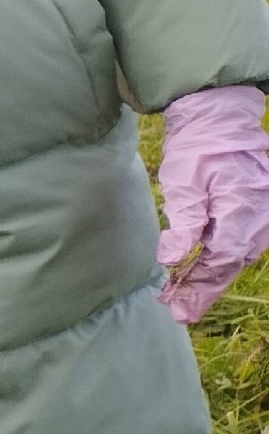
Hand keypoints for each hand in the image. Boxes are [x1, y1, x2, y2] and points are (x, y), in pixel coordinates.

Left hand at [157, 85, 268, 322]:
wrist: (218, 118)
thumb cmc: (198, 146)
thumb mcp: (184, 181)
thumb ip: (184, 221)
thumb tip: (173, 258)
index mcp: (243, 209)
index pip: (222, 258)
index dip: (199, 285)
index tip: (177, 307)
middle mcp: (259, 216)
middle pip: (231, 263)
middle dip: (205, 289)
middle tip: (180, 314)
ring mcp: (262, 214)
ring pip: (237, 255)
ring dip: (212, 277)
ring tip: (186, 300)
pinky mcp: (256, 210)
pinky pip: (241, 242)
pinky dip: (220, 259)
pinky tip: (201, 272)